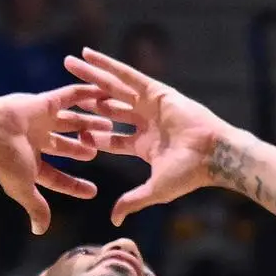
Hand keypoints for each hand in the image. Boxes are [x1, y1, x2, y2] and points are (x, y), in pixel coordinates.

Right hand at [0, 81, 111, 234]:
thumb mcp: (23, 188)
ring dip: (89, 123)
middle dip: (85, 148)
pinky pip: (68, 96)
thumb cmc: (5, 160)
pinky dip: (84, 94)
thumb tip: (39, 231)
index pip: (57, 177)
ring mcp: (40, 121)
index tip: (93, 191)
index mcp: (31, 163)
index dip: (74, 186)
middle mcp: (36, 141)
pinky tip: (101, 92)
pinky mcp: (43, 101)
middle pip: (66, 146)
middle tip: (103, 149)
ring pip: (70, 122)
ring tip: (110, 124)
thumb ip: (35, 207)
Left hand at [65, 46, 218, 224]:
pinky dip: (108, 65)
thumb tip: (114, 220)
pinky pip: (127, 75)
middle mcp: (146, 123)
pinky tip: (88, 55)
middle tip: (62, 92)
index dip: (91, 136)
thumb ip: (133, 201)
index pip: (110, 139)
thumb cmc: (190, 174)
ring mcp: (151, 106)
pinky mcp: (156, 91)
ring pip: (114, 88)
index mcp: (144, 146)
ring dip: (91, 75)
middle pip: (107, 109)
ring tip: (68, 63)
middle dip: (85, 100)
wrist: (213, 154)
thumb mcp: (155, 190)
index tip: (70, 130)